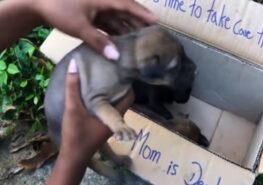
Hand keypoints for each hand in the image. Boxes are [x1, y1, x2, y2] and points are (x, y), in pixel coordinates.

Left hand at [34, 0, 157, 59]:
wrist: (37, 3)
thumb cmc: (59, 9)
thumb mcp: (80, 27)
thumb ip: (99, 41)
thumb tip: (116, 57)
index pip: (129, 5)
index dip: (143, 14)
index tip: (157, 22)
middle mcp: (103, 1)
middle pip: (126, 12)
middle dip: (138, 23)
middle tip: (151, 35)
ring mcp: (97, 7)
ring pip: (117, 18)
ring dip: (127, 29)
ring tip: (138, 41)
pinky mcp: (91, 14)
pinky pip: (107, 23)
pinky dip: (114, 32)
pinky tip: (120, 42)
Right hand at [46, 59, 133, 184]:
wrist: (72, 157)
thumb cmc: (76, 134)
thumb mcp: (73, 109)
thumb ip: (73, 88)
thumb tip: (74, 64)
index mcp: (115, 115)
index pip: (129, 96)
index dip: (127, 83)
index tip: (119, 70)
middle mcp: (115, 119)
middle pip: (121, 98)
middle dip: (117, 85)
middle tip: (109, 71)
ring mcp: (109, 124)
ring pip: (114, 104)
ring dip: (109, 93)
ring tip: (101, 78)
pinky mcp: (102, 126)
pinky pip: (106, 109)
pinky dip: (103, 100)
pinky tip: (93, 93)